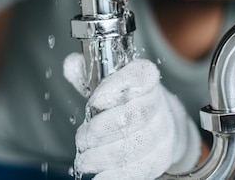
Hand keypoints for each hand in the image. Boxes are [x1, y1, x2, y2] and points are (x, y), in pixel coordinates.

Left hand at [63, 53, 200, 179]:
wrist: (162, 123)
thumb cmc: (126, 100)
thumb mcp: (107, 81)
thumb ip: (87, 73)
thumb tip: (71, 65)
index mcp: (145, 78)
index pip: (139, 76)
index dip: (117, 86)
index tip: (95, 100)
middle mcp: (158, 103)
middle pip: (133, 116)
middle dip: (101, 130)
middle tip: (82, 138)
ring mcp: (163, 132)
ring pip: (135, 145)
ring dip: (103, 156)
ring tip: (84, 160)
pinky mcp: (160, 158)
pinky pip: (141, 169)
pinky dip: (116, 175)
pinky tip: (99, 177)